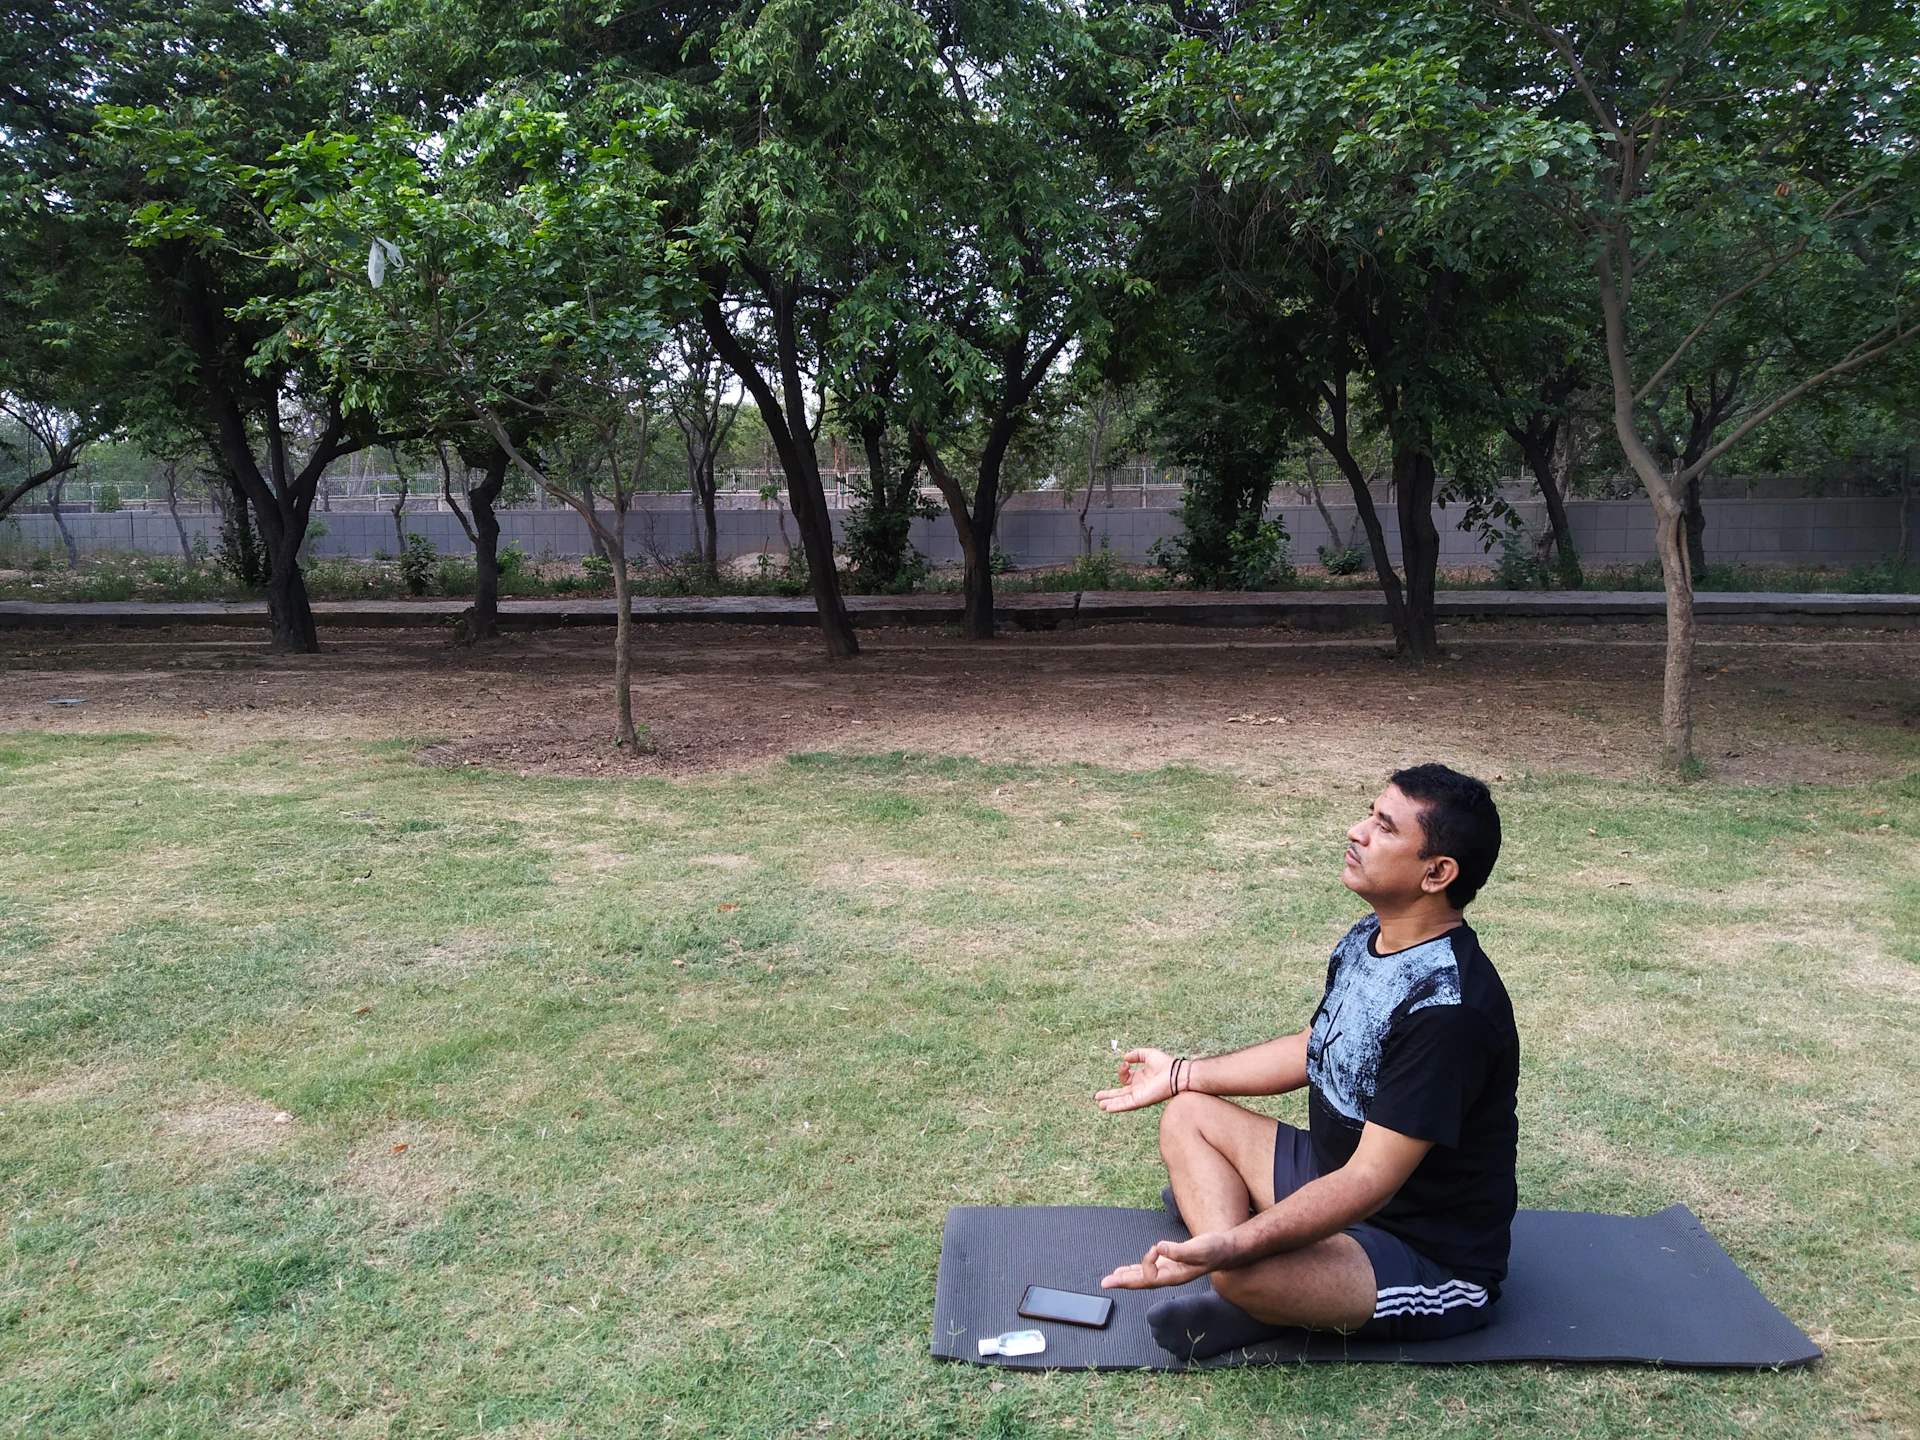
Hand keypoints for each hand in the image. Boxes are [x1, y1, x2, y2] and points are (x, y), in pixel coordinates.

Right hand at [1095, 1048, 1175, 1112]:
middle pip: (1119, 1094)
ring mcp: (1139, 1095)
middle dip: (1108, 1095)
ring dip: (1110, 1103)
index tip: (1126, 1063)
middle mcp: (1138, 1088)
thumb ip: (1136, 1054)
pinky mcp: (1141, 1100)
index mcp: (1139, 1078)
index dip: (1121, 1070)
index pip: (1124, 1078)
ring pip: (1121, 1101)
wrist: (1175, 1073)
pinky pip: (1126, 1105)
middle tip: (1097, 1097)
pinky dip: (1117, 1106)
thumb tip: (1125, 1058)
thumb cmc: (1165, 1063)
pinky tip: (1108, 1108)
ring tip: (1099, 1105)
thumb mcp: (1147, 1054)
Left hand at [1100, 1232, 1234, 1289]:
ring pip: (1143, 1277)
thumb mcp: (1199, 1248)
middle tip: (1105, 1282)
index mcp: (1176, 1276)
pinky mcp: (1169, 1264)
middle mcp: (1170, 1277)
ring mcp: (1169, 1272)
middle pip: (1142, 1282)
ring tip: (1111, 1277)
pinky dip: (1136, 1270)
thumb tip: (1160, 1247)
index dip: (1146, 1264)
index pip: (1153, 1277)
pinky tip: (1126, 1270)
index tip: (1153, 1248)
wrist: (1226, 1251)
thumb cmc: (1214, 1250)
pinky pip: (1148, 1270)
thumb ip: (1180, 1250)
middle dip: (1123, 1282)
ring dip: (1126, 1277)